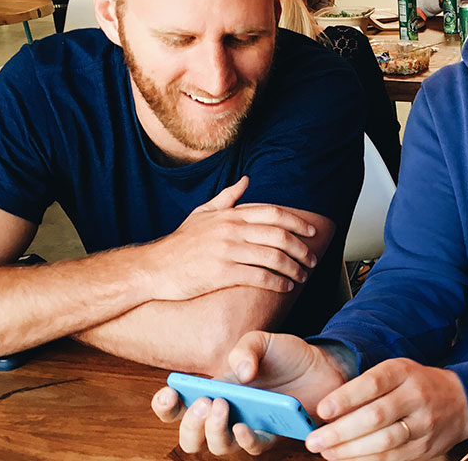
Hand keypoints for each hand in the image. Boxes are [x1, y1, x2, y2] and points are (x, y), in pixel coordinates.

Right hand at [145, 177, 319, 300]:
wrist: (154, 268)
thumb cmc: (180, 244)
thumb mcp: (202, 214)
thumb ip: (226, 198)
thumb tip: (246, 181)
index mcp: (230, 215)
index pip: (273, 213)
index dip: (297, 222)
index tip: (312, 231)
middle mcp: (231, 230)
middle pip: (279, 235)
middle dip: (301, 248)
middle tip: (312, 259)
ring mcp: (227, 251)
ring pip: (273, 257)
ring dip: (293, 267)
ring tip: (302, 276)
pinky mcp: (222, 273)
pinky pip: (259, 276)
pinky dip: (277, 282)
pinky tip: (286, 287)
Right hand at [151, 331, 348, 455]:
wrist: (321, 365)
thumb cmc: (285, 355)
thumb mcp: (261, 340)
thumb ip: (245, 349)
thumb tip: (240, 373)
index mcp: (214, 389)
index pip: (179, 406)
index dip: (166, 406)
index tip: (167, 394)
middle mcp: (225, 413)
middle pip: (191, 436)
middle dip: (189, 424)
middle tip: (204, 403)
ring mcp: (246, 427)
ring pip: (216, 447)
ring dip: (213, 431)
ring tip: (223, 406)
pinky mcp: (270, 436)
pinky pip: (251, 448)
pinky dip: (244, 439)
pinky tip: (244, 425)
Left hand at [305, 358, 467, 460]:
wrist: (461, 401)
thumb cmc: (416, 383)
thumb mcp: (396, 371)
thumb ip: (366, 386)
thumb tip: (328, 408)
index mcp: (403, 372)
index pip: (372, 384)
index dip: (345, 398)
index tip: (322, 410)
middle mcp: (415, 397)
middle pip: (375, 416)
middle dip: (341, 431)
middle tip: (315, 440)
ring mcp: (422, 424)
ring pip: (384, 441)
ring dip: (351, 451)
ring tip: (327, 452)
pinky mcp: (425, 449)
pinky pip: (393, 458)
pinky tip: (348, 460)